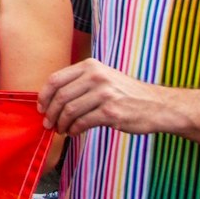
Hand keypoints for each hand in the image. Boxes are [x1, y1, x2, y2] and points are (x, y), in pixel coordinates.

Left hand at [39, 58, 182, 135]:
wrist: (159, 105)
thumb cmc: (128, 94)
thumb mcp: (104, 78)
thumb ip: (81, 83)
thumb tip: (52, 99)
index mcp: (91, 66)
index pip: (55, 79)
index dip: (44, 96)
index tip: (41, 107)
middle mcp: (96, 76)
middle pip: (60, 97)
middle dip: (50, 114)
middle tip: (48, 124)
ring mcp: (104, 94)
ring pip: (69, 111)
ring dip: (61, 124)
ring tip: (62, 130)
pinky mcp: (111, 112)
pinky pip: (82, 122)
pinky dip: (74, 129)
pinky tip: (74, 132)